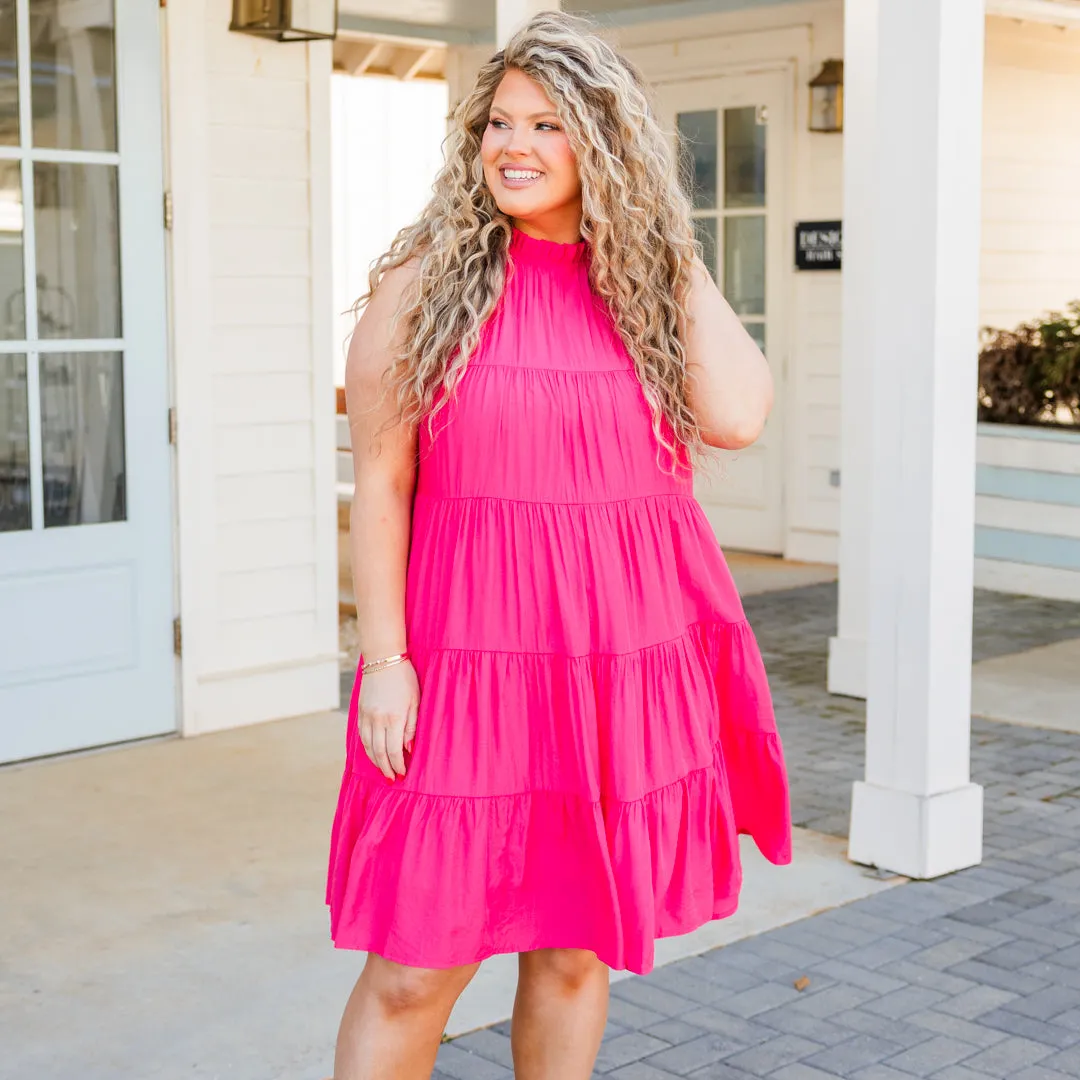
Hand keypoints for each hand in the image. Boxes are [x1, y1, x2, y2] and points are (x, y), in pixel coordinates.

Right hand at [357, 660, 418, 779]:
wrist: (383, 658)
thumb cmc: (405, 678)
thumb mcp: (416, 701)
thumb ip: (412, 727)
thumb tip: (408, 749)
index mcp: (394, 718)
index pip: (394, 750)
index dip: (398, 765)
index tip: (402, 774)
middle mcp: (377, 720)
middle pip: (379, 752)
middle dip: (386, 768)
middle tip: (392, 779)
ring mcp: (366, 716)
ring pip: (368, 746)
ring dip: (375, 761)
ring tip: (383, 770)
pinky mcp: (360, 712)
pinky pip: (362, 736)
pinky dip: (367, 748)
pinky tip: (373, 753)